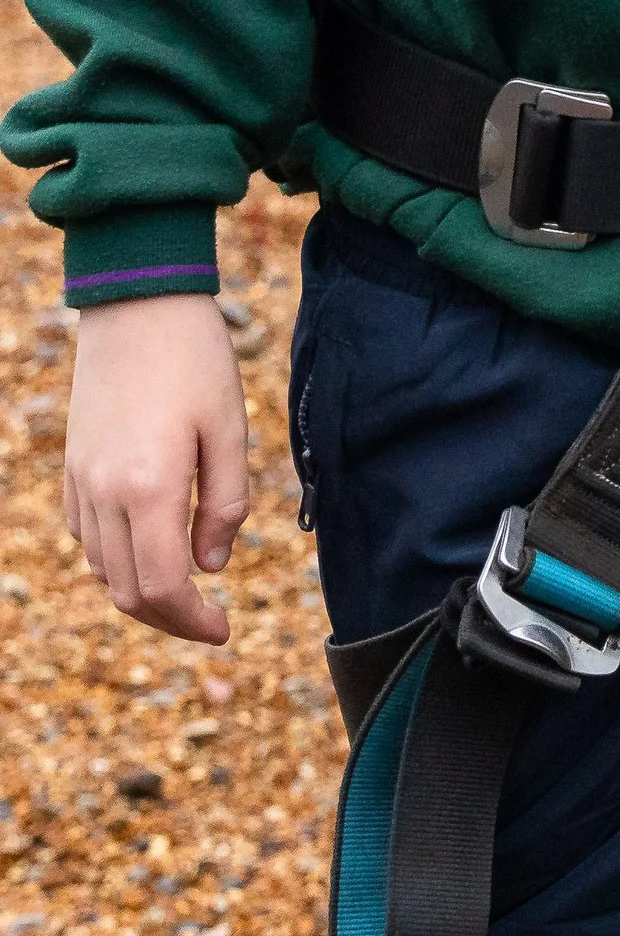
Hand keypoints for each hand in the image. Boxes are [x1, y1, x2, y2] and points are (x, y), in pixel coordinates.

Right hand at [63, 295, 249, 644]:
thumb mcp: (230, 427)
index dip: (193, 621)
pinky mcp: (72, 467)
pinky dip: (114, 558)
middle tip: (210, 619)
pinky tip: (149, 544)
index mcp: (151, 487)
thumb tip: (211, 567)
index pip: (164, 587)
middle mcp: (106, 494)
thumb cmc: (195, 359)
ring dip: (142, 591)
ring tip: (186, 586)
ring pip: (103, 570)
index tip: (224, 631)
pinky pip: (86, 537)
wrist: (138, 303)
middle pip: (128, 592)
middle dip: (170, 618)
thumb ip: (225, 503)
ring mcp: (81, 482)